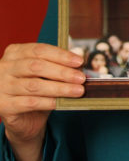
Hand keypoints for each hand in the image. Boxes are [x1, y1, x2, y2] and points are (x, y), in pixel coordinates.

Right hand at [0, 43, 84, 160]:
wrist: (22, 118)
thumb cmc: (36, 88)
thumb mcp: (45, 72)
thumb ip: (57, 64)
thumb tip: (79, 61)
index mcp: (15, 53)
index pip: (40, 50)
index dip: (61, 55)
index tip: (79, 61)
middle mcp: (4, 67)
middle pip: (37, 66)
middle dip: (62, 72)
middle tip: (81, 78)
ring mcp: (1, 86)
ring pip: (35, 85)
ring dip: (60, 88)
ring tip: (78, 90)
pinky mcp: (3, 105)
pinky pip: (29, 102)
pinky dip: (47, 102)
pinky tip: (60, 102)